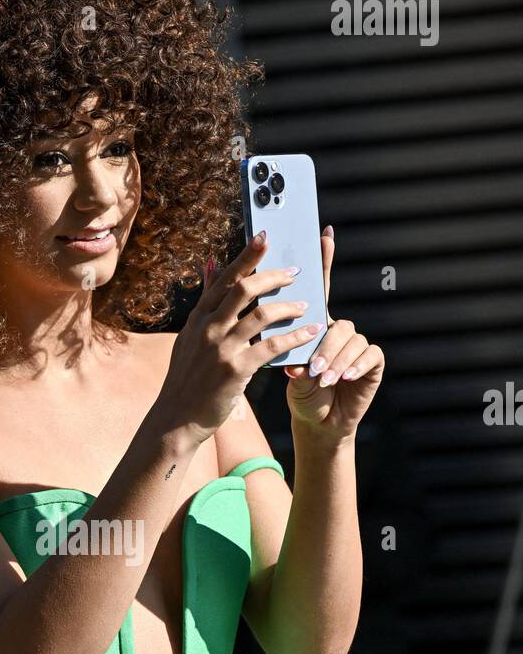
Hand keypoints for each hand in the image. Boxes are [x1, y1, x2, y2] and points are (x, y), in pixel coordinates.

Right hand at [156, 232, 324, 446]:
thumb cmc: (187, 378)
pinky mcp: (235, 371)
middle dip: (274, 276)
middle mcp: (207, 329)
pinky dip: (294, 336)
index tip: (264, 237)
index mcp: (198, 319)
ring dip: (289, 306)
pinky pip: (272, 346)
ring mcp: (220, 349)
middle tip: (295, 272)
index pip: (224, 279)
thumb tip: (212, 263)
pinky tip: (309, 334)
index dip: (245, 256)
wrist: (177, 419)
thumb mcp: (189, 337)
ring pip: (262, 315)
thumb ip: (205, 302)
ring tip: (306, 305)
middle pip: (244, 289)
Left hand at [283, 226, 383, 439]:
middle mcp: (339, 328)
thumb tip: (278, 344)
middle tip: (310, 368)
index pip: (320, 287)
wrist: (317, 421)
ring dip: (334, 360)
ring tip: (321, 380)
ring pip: (349, 339)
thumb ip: (285, 349)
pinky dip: (354, 366)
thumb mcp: (288, 369)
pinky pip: (368, 355)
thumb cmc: (300, 391)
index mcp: (317, 323)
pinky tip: (344, 378)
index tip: (324, 232)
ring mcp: (357, 343)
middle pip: (334, 322)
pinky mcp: (374, 361)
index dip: (325, 260)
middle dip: (322, 344)